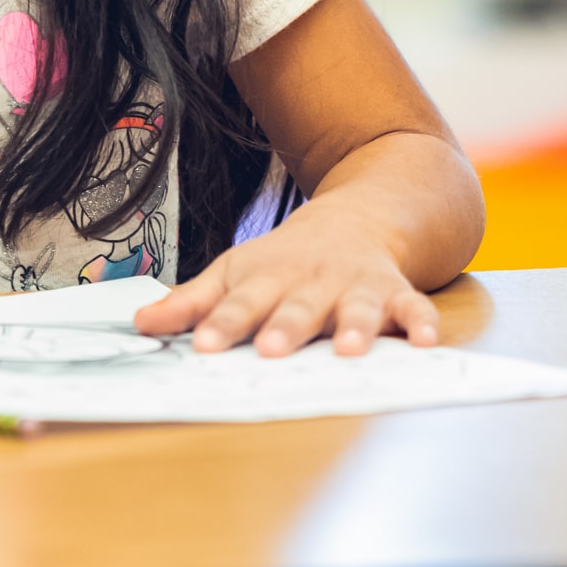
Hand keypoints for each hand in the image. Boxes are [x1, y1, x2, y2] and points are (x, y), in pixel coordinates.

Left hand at [134, 208, 439, 356]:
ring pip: (355, 307)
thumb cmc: (285, 259)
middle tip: (271, 349)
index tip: (204, 346)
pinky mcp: (396, 292)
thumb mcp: (234, 271)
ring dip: (353, 326)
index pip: (239, 302)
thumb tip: (141, 325)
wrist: (355, 216)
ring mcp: (356, 286)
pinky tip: (425, 341)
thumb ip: (191, 302)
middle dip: (284, 327)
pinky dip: (422, 322)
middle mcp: (312, 281)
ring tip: (347, 350)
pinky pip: (414, 307)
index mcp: (267, 278)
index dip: (221, 323)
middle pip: (296, 306)